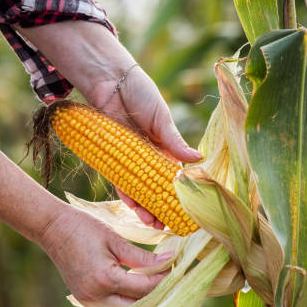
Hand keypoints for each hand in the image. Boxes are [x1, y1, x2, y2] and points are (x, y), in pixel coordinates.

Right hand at [41, 206, 172, 306]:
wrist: (52, 228)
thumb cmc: (83, 228)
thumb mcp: (115, 239)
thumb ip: (142, 257)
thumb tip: (169, 261)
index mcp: (105, 279)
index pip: (144, 288)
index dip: (163, 280)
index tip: (177, 269)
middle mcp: (96, 297)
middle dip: (157, 298)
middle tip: (173, 284)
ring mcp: (88, 302)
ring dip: (143, 304)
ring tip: (160, 289)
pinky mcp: (85, 300)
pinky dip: (128, 303)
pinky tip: (140, 292)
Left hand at [85, 67, 201, 227]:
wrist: (109, 81)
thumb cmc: (139, 92)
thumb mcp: (160, 117)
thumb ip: (174, 140)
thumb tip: (198, 159)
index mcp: (163, 146)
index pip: (173, 176)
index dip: (179, 194)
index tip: (186, 210)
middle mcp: (147, 155)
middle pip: (155, 187)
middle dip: (162, 207)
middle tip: (168, 225)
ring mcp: (129, 158)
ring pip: (138, 188)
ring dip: (145, 207)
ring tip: (152, 223)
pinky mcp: (111, 157)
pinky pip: (119, 180)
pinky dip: (126, 194)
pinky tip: (134, 208)